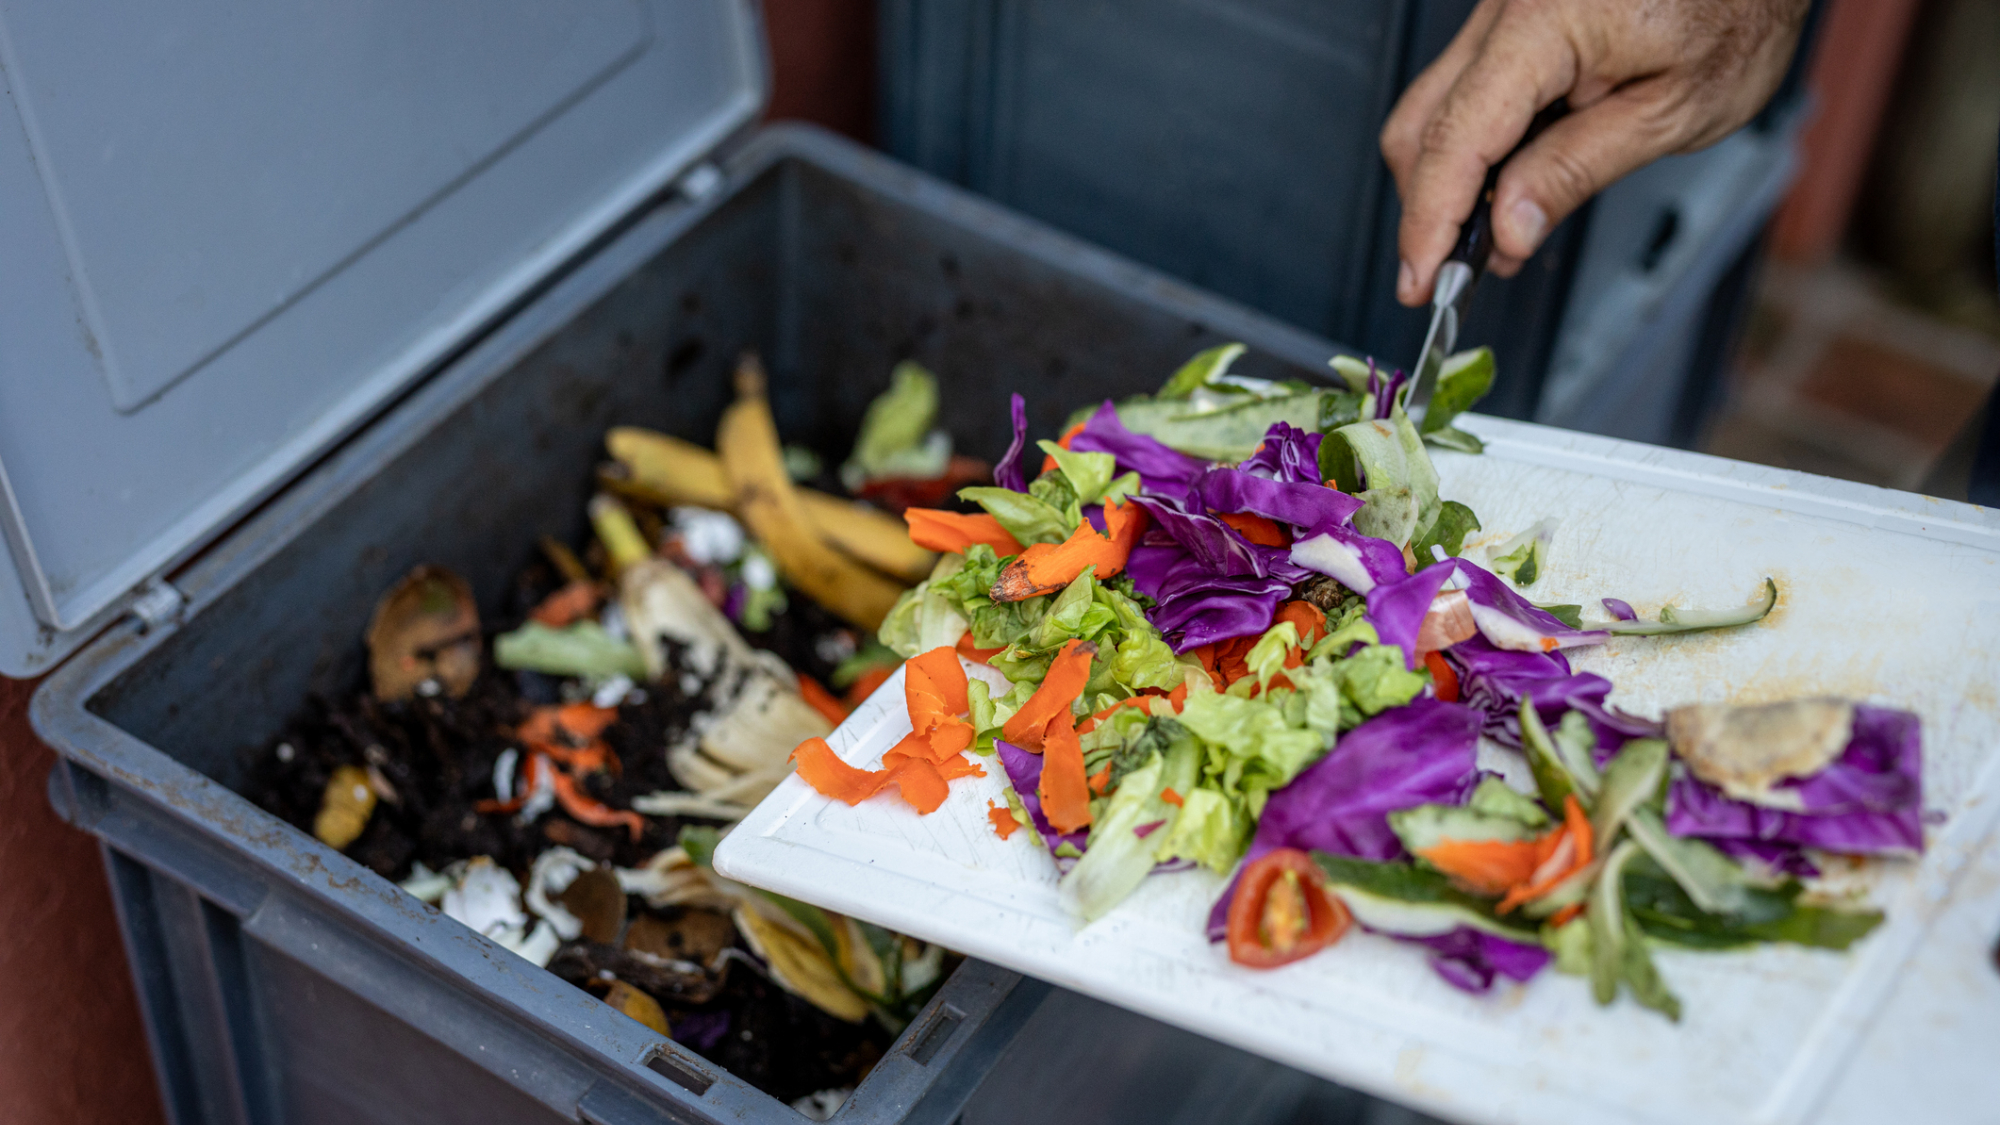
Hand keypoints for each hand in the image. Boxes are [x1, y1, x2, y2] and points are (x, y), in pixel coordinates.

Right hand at [1381, 0, 1809, 305]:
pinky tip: (1511, 182)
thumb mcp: (1673, 111)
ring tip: (1500, 232)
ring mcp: (1502, 7)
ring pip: (1432, 108)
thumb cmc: (1739, 10)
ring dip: (1451, 179)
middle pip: (1421, 126)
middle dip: (1430, 207)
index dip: (1429, 222)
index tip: (1422, 282)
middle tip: (1455, 273)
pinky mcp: (1511, 15)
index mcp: (1545, 24)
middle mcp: (1507, 7)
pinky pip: (1466, 86)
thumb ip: (1577, 169)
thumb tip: (1507, 229)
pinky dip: (1476, 143)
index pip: (1456, 139)